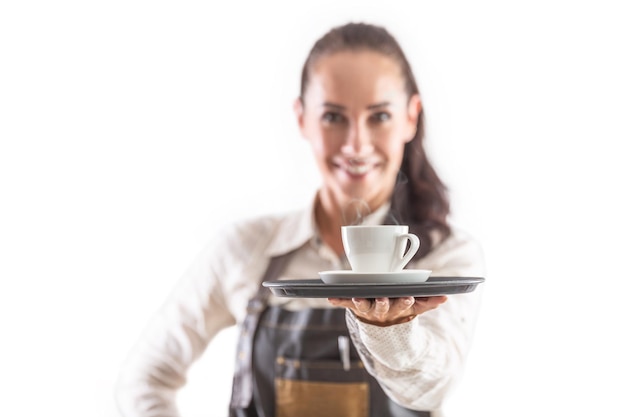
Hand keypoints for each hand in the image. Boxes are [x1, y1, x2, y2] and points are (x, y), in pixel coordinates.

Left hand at [327, 296, 446, 326]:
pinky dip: (337, 300)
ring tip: (356, 298)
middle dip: (383, 304)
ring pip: (363, 306)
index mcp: (397, 309)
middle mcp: (381, 311)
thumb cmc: (399, 308)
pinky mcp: (353, 306)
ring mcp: (366, 309)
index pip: (403, 306)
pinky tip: (329, 297)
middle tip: (383, 299)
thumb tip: (446, 297)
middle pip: (382, 307)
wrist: (380, 323)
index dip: (405, 303)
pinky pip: (343, 303)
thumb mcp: (415, 307)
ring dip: (359, 303)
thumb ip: (429, 302)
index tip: (409, 298)